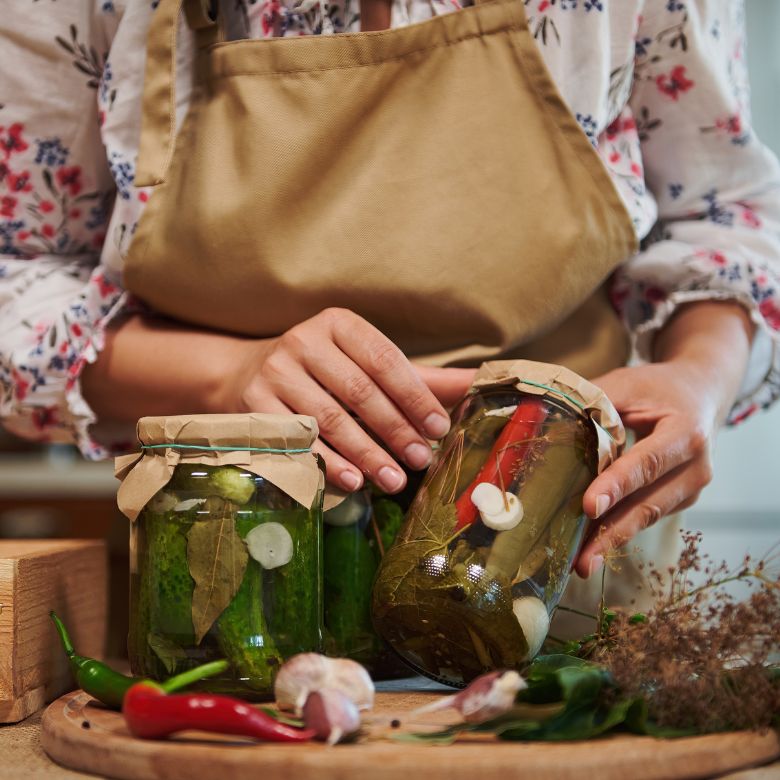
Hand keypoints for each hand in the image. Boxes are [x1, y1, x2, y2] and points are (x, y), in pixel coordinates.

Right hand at [235, 308, 474, 492]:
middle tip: (421, 459)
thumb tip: (479, 384)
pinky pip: (298, 440)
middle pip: (359, 391)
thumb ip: (421, 378)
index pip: (384, 360)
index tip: (439, 428)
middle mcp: (304, 340)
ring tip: (395, 479)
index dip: (414, 396)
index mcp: (339, 324)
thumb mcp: (368, 365)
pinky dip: (328, 463)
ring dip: (367, 453)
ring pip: (330, 419)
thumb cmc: (325, 372)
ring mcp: (275, 371)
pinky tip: (354, 481)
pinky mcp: (253, 404)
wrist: (247, 374)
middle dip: (395, 430)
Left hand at [574, 301, 754, 577]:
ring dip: (612, 539)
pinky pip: (645, 516)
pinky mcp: (679, 501)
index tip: (589, 507)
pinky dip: (617, 529)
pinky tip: (591, 544)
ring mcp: (691, 489)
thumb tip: (542, 420)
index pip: (647, 462)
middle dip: (612, 532)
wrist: (699, 393)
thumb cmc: (656, 387)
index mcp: (686, 432)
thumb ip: (593, 404)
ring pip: (647, 517)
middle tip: (582, 558)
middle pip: (649, 503)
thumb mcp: (626, 385)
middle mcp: (696, 467)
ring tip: (582, 562)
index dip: (617, 485)